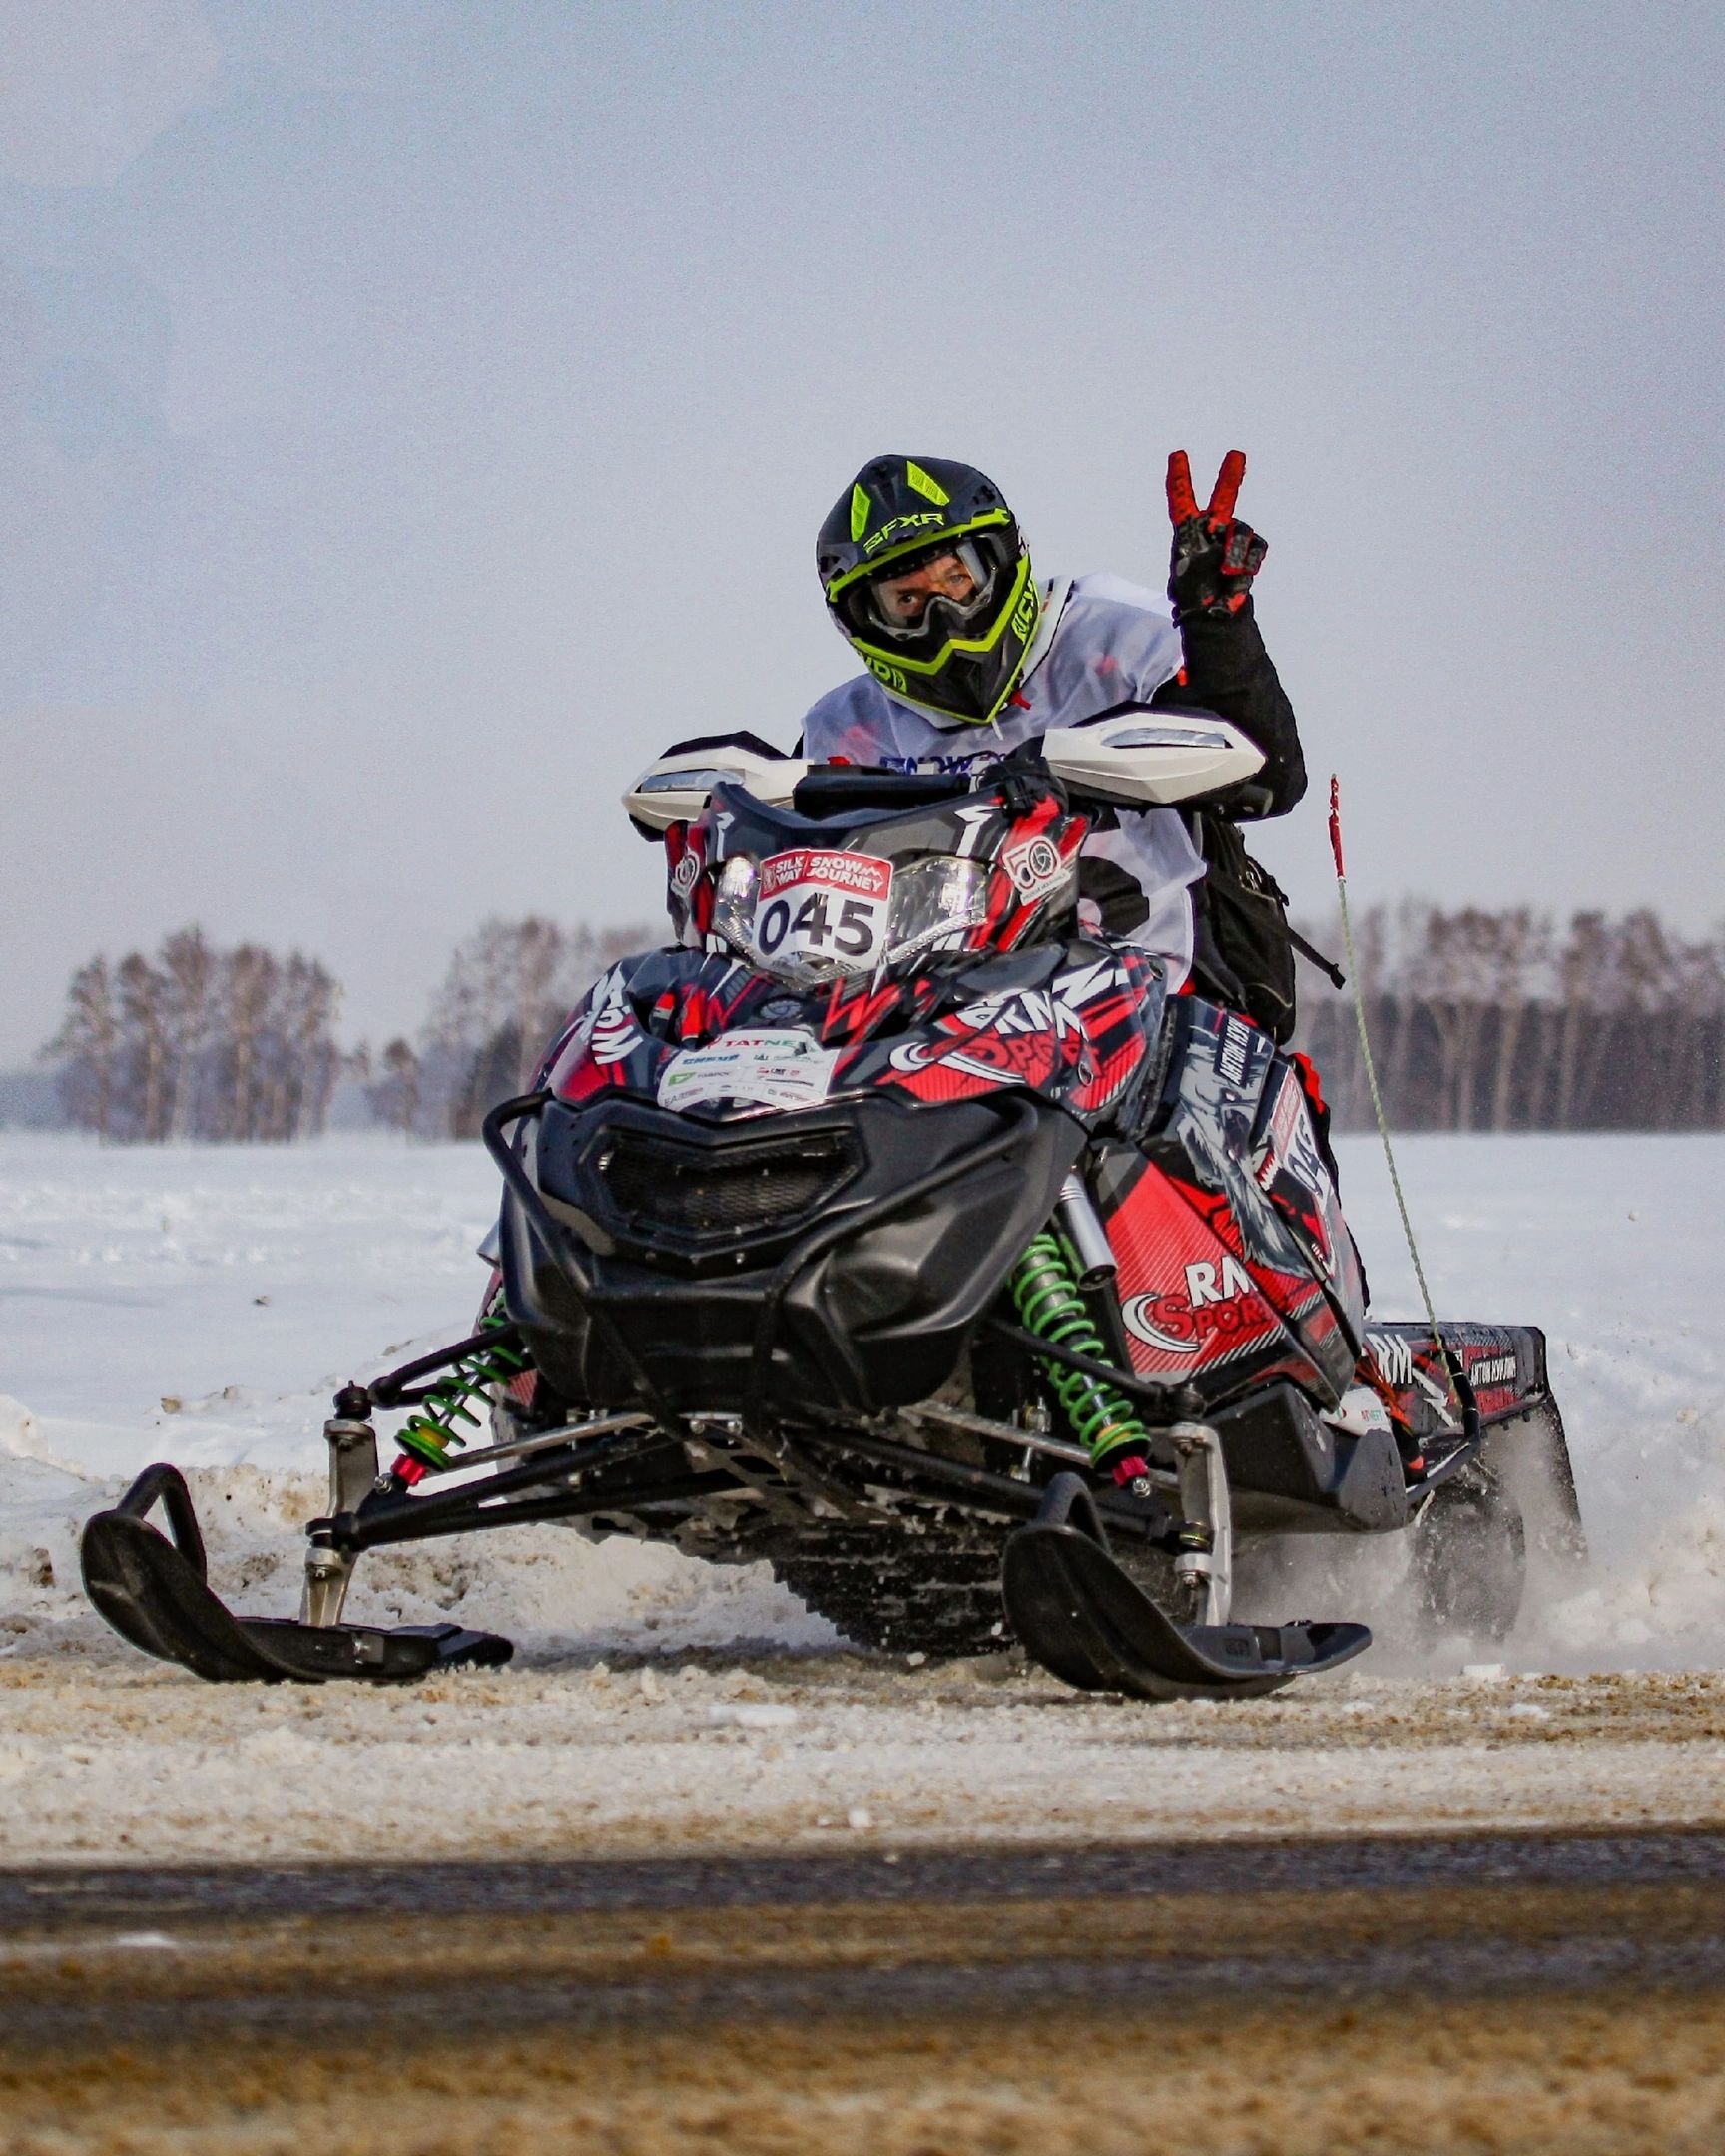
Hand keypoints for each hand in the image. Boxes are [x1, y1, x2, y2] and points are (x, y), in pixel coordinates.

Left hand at [1166, 449, 1266, 621]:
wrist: (1215, 613)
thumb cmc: (1193, 597)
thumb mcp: (1182, 582)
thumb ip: (1200, 562)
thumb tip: (1225, 555)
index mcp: (1187, 533)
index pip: (1182, 502)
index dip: (1179, 479)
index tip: (1177, 455)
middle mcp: (1211, 530)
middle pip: (1223, 497)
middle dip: (1230, 476)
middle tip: (1237, 455)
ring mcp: (1232, 538)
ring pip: (1242, 531)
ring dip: (1235, 551)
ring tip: (1226, 570)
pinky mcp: (1250, 551)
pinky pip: (1256, 548)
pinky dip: (1249, 563)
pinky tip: (1238, 575)